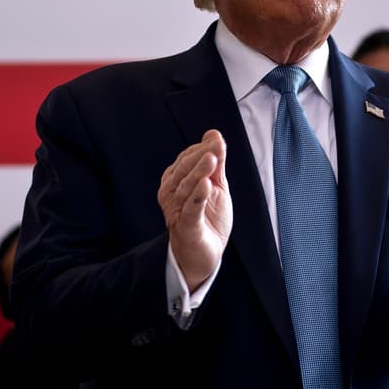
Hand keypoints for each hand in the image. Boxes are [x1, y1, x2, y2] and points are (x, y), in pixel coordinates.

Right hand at [159, 130, 231, 290]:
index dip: (202, 148)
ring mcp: (176, 210)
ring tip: (212, 158)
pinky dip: (198, 196)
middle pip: (184, 170)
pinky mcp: (186, 226)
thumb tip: (214, 134)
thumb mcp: (215, 186)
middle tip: (216, 144)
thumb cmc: (207, 218)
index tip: (217, 139)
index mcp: (175, 180)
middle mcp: (171, 193)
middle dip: (201, 155)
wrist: (204, 254)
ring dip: (199, 172)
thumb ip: (215, 162)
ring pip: (187, 187)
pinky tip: (206, 184)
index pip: (186, 159)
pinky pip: (191, 209)